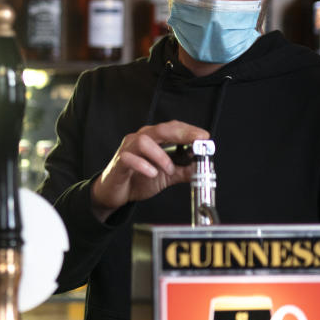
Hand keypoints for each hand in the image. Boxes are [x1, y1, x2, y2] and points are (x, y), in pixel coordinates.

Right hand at [91, 120, 209, 221]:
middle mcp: (140, 139)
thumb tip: (202, 168)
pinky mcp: (119, 162)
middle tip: (196, 142)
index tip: (204, 136)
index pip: (172, 127)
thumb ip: (183, 170)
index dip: (189, 130)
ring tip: (168, 169)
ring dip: (161, 156)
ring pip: (144, 141)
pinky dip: (144, 165)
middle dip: (180, 134)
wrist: (115, 192)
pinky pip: (130, 158)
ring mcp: (128, 149)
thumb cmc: (138, 178)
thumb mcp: (166, 176)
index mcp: (153, 139)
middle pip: (160, 129)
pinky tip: (152, 174)